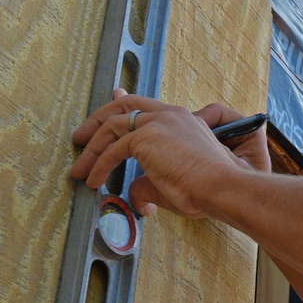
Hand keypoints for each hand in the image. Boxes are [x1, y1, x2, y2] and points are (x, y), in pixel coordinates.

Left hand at [71, 92, 269, 216]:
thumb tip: (135, 196)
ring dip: (92, 149)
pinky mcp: (146, 137)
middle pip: (123, 106)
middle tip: (81, 138)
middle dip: (97, 121)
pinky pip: (113, 149)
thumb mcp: (174, 183)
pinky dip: (99, 165)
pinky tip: (94, 180)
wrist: (222, 187)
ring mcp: (157, 122)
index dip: (121, 106)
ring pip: (112, 126)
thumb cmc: (207, 190)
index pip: (145, 106)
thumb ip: (149, 182)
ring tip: (80, 169)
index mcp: (181, 120)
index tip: (108, 105)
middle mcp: (169, 115)